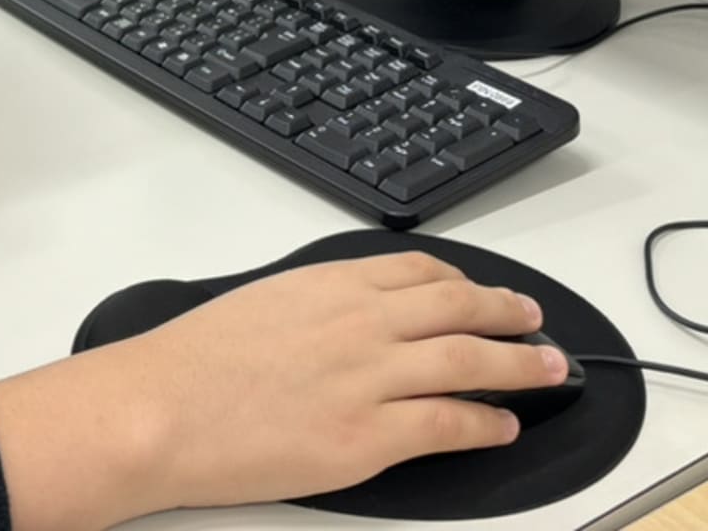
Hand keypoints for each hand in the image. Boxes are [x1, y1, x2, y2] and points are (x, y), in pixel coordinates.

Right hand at [0, 250, 565, 529]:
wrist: (160, 410)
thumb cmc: (191, 362)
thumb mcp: (261, 302)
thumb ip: (317, 305)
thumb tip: (347, 317)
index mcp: (332, 284)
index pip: (419, 271)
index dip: (463, 281)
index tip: (480, 290)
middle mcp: (362, 323)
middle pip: (459, 308)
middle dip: (507, 314)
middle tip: (535, 321)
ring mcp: (370, 379)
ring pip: (469, 362)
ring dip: (518, 365)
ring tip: (548, 369)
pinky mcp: (368, 437)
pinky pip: (448, 424)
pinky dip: (486, 423)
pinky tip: (502, 427)